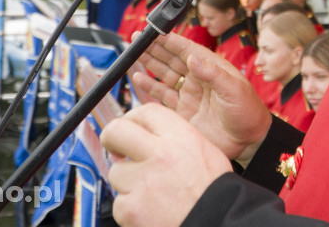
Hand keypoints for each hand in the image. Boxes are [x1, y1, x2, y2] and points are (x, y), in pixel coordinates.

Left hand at [101, 103, 231, 226]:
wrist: (217, 222)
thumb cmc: (214, 193)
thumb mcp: (205, 152)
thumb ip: (176, 138)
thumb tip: (149, 134)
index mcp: (181, 138)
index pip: (145, 112)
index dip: (133, 118)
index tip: (130, 126)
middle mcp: (160, 155)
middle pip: (116, 131)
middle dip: (111, 139)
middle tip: (116, 148)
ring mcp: (142, 182)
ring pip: (116, 172)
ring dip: (127, 182)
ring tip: (150, 192)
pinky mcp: (130, 208)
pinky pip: (120, 203)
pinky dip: (131, 208)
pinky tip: (150, 210)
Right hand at [133, 31, 271, 163]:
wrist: (248, 142)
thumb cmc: (248, 112)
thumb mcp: (234, 90)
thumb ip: (213, 74)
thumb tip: (192, 58)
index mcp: (212, 68)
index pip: (187, 50)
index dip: (170, 40)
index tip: (154, 32)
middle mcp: (198, 79)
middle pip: (172, 59)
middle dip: (155, 48)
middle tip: (137, 38)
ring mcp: (189, 94)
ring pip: (164, 74)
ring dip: (149, 63)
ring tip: (134, 53)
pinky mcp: (182, 111)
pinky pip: (162, 96)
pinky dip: (149, 87)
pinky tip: (138, 77)